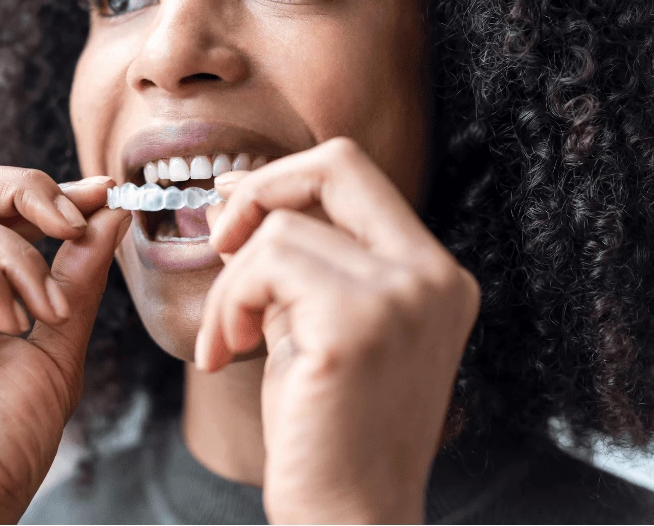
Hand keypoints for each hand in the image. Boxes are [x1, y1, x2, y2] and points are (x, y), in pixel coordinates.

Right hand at [0, 166, 130, 522]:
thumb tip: (108, 210)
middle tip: (73, 220)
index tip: (103, 193)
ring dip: (20, 256)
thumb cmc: (9, 435)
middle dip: (25, 190)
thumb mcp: (60, 337)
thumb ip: (78, 272)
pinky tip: (11, 325)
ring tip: (49, 310)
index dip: (45, 192)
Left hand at [196, 138, 480, 523]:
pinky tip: (225, 351)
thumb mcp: (322, 326)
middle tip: (219, 239)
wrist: (350, 519)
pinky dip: (228, 304)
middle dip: (260, 188)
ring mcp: (403, 297)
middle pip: (337, 163)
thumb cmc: (328, 430)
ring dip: (230, 283)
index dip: (287, 178)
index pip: (357, 175)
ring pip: (280, 229)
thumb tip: (236, 198)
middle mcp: (432, 276)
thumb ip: (298, 261)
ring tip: (227, 338)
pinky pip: (264, 267)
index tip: (236, 212)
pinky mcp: (357, 325)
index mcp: (433, 274)